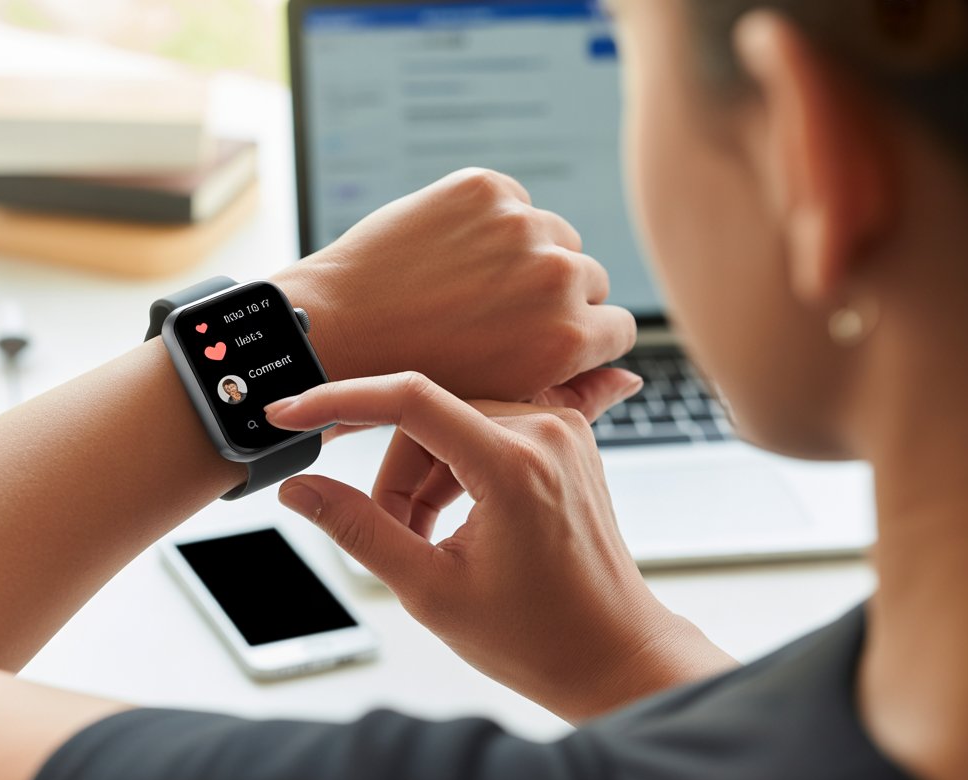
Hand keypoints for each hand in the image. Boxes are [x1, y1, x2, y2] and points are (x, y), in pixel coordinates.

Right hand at [265, 372, 734, 722]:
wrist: (612, 655)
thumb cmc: (537, 637)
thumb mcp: (430, 589)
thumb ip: (358, 530)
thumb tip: (299, 490)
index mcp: (514, 464)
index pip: (408, 399)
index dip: (337, 402)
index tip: (291, 414)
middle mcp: (545, 431)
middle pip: (426, 418)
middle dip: (393, 476)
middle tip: (393, 537)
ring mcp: (561, 431)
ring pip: (452, 423)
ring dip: (423, 477)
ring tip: (429, 541)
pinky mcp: (564, 440)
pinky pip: (485, 430)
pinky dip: (454, 471)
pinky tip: (455, 523)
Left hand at [272, 168, 636, 401]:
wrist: (333, 334)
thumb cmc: (417, 382)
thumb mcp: (504, 405)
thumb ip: (578, 394)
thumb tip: (634, 380)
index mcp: (570, 338)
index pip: (618, 328)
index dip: (580, 338)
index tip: (541, 341)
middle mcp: (557, 276)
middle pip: (589, 279)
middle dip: (554, 298)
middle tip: (497, 316)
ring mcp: (520, 225)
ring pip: (554, 236)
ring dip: (526, 255)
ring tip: (470, 286)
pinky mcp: (484, 187)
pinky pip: (514, 201)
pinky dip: (491, 222)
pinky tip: (450, 254)